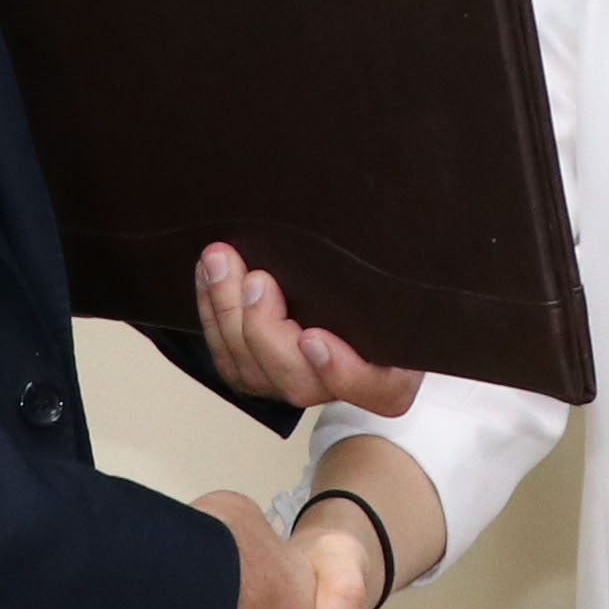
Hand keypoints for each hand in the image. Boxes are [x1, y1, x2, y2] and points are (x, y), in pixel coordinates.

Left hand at [192, 244, 423, 417]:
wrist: (357, 299)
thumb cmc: (385, 295)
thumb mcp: (401, 287)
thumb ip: (392, 275)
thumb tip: (395, 219)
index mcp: (390, 375)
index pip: (374, 388)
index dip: (341, 371)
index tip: (314, 339)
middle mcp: (338, 387)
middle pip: (297, 380)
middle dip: (265, 330)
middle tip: (257, 281)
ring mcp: (293, 383)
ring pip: (252, 370)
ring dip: (228, 314)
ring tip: (219, 262)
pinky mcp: (259, 373)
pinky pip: (228, 357)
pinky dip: (213, 314)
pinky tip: (207, 274)